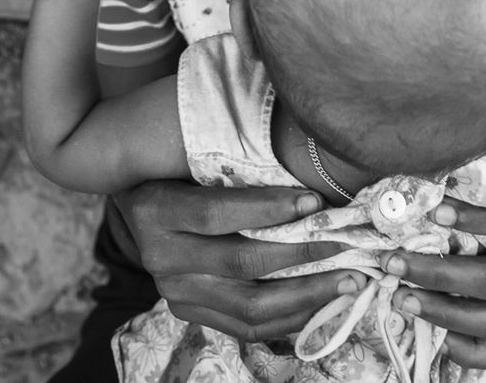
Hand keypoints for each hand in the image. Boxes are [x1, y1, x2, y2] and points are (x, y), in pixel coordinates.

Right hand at [112, 182, 365, 339]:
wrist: (137, 207)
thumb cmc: (176, 169)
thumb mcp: (190, 158)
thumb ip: (233, 167)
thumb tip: (303, 176)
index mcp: (157, 210)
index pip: (218, 213)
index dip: (269, 209)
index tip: (315, 203)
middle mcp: (161, 258)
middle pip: (240, 264)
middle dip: (301, 254)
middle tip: (347, 246)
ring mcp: (176, 293)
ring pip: (249, 307)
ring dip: (306, 295)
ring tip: (349, 282)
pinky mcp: (191, 314)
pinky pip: (247, 327)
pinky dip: (290, 317)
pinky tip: (323, 302)